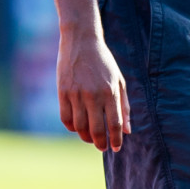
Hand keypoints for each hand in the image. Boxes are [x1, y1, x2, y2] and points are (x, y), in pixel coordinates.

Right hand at [57, 31, 129, 150]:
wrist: (81, 40)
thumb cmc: (103, 62)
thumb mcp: (119, 80)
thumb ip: (124, 105)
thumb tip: (127, 130)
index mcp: (110, 91)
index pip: (114, 124)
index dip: (116, 140)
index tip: (116, 147)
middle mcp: (94, 95)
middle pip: (96, 130)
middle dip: (100, 144)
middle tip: (102, 147)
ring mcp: (76, 94)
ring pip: (79, 128)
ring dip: (86, 137)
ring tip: (90, 138)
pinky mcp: (62, 92)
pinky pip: (65, 119)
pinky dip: (71, 127)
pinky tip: (77, 127)